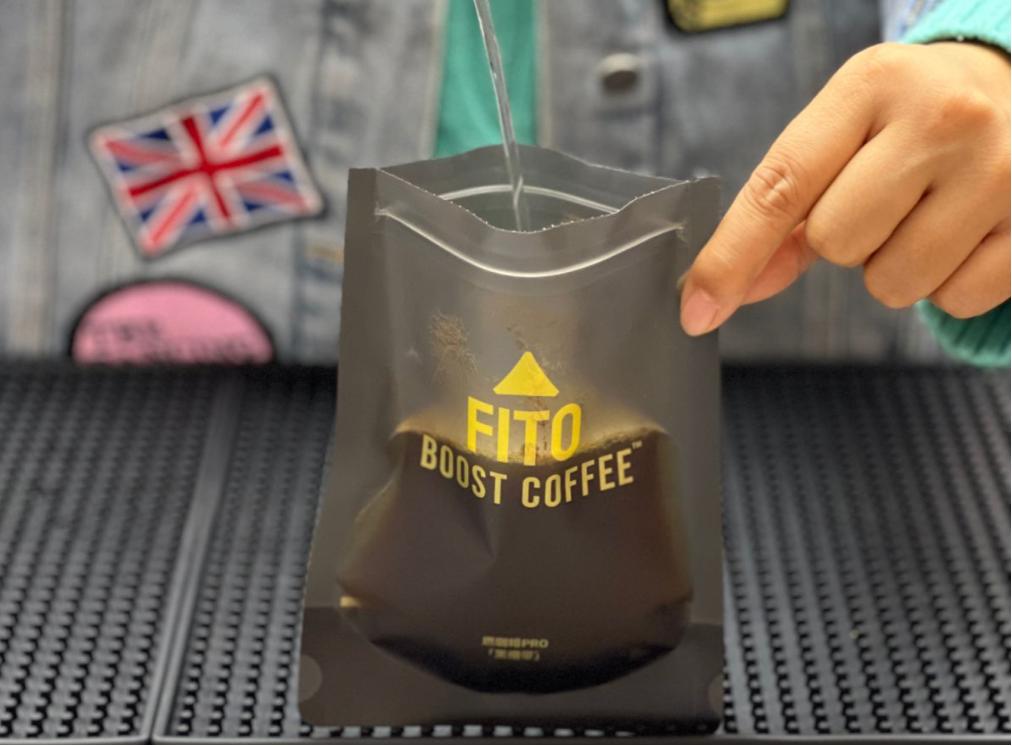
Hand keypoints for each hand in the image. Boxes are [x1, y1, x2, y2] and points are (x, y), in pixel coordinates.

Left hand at [680, 41, 1010, 335]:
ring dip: (893, 266)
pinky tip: (963, 232)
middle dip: (842, 240)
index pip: (781, 184)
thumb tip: (728, 288)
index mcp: (872, 85)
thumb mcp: (846, 132)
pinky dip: (946, 283)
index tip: (697, 307)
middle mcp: (941, 118)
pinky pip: (953, 301)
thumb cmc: (914, 116)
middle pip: (834, 242)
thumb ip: (784, 211)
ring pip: (892, 283)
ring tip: (925, 214)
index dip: (731, 255)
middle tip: (881, 201)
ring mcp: (998, 171)